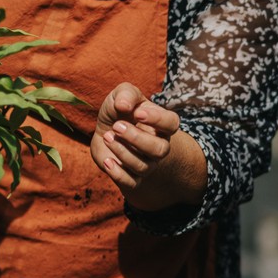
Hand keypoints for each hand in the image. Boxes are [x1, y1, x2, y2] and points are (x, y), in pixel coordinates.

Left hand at [92, 82, 181, 197]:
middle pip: (160, 150)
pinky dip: (118, 173)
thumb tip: (124, 106)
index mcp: (161, 125)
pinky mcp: (133, 176)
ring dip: (122, 151)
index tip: (138, 113)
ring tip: (108, 137)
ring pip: (143, 166)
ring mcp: (148, 163)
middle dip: (136, 138)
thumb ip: (126, 94)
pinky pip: (132, 183)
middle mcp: (159, 145)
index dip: (157, 119)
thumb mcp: (122, 94)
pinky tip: (107, 160)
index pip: (172, 123)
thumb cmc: (119, 111)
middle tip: (117, 126)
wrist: (105, 130)